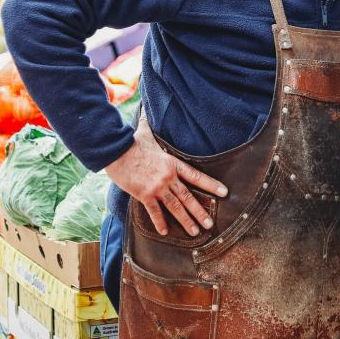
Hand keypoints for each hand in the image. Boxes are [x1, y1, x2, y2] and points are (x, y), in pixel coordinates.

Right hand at [105, 115, 227, 235]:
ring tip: (196, 232)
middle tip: (210, 224)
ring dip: (186, 221)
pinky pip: (154, 212)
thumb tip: (148, 106)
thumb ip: (150, 122)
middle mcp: (168, 177)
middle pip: (188, 197)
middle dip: (200, 212)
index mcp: (172, 163)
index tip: (224, 192)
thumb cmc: (131, 141)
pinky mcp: (143, 195)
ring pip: (175, 207)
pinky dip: (160, 222)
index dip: (211, 185)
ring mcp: (157, 187)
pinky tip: (165, 232)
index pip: (196, 176)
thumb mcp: (146, 130)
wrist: (115, 150)